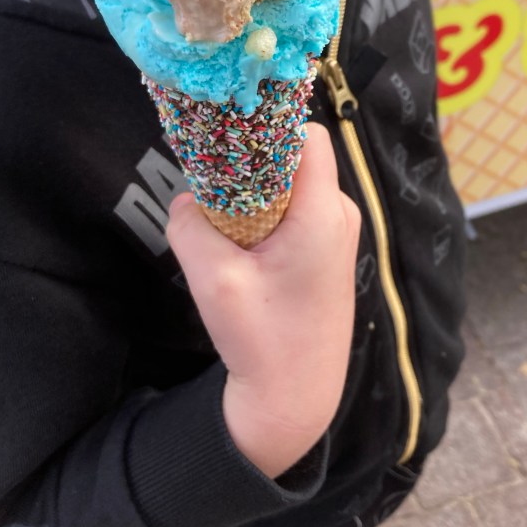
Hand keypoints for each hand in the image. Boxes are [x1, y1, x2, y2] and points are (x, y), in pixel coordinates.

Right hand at [167, 123, 360, 478]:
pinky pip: (295, 211)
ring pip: (291, 186)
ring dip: (255, 195)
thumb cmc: (263, 343)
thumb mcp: (214, 282)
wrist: (297, 399)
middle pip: (295, 158)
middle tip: (212, 186)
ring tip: (225, 226)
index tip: (225, 137)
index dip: (267, 126)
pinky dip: (265, 216)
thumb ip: (191, 228)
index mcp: (323, 214)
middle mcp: (340, 216)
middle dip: (251, 164)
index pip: (307, 136)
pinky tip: (240, 246)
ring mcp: (337, 235)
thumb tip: (186, 200)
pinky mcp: (327, 253)